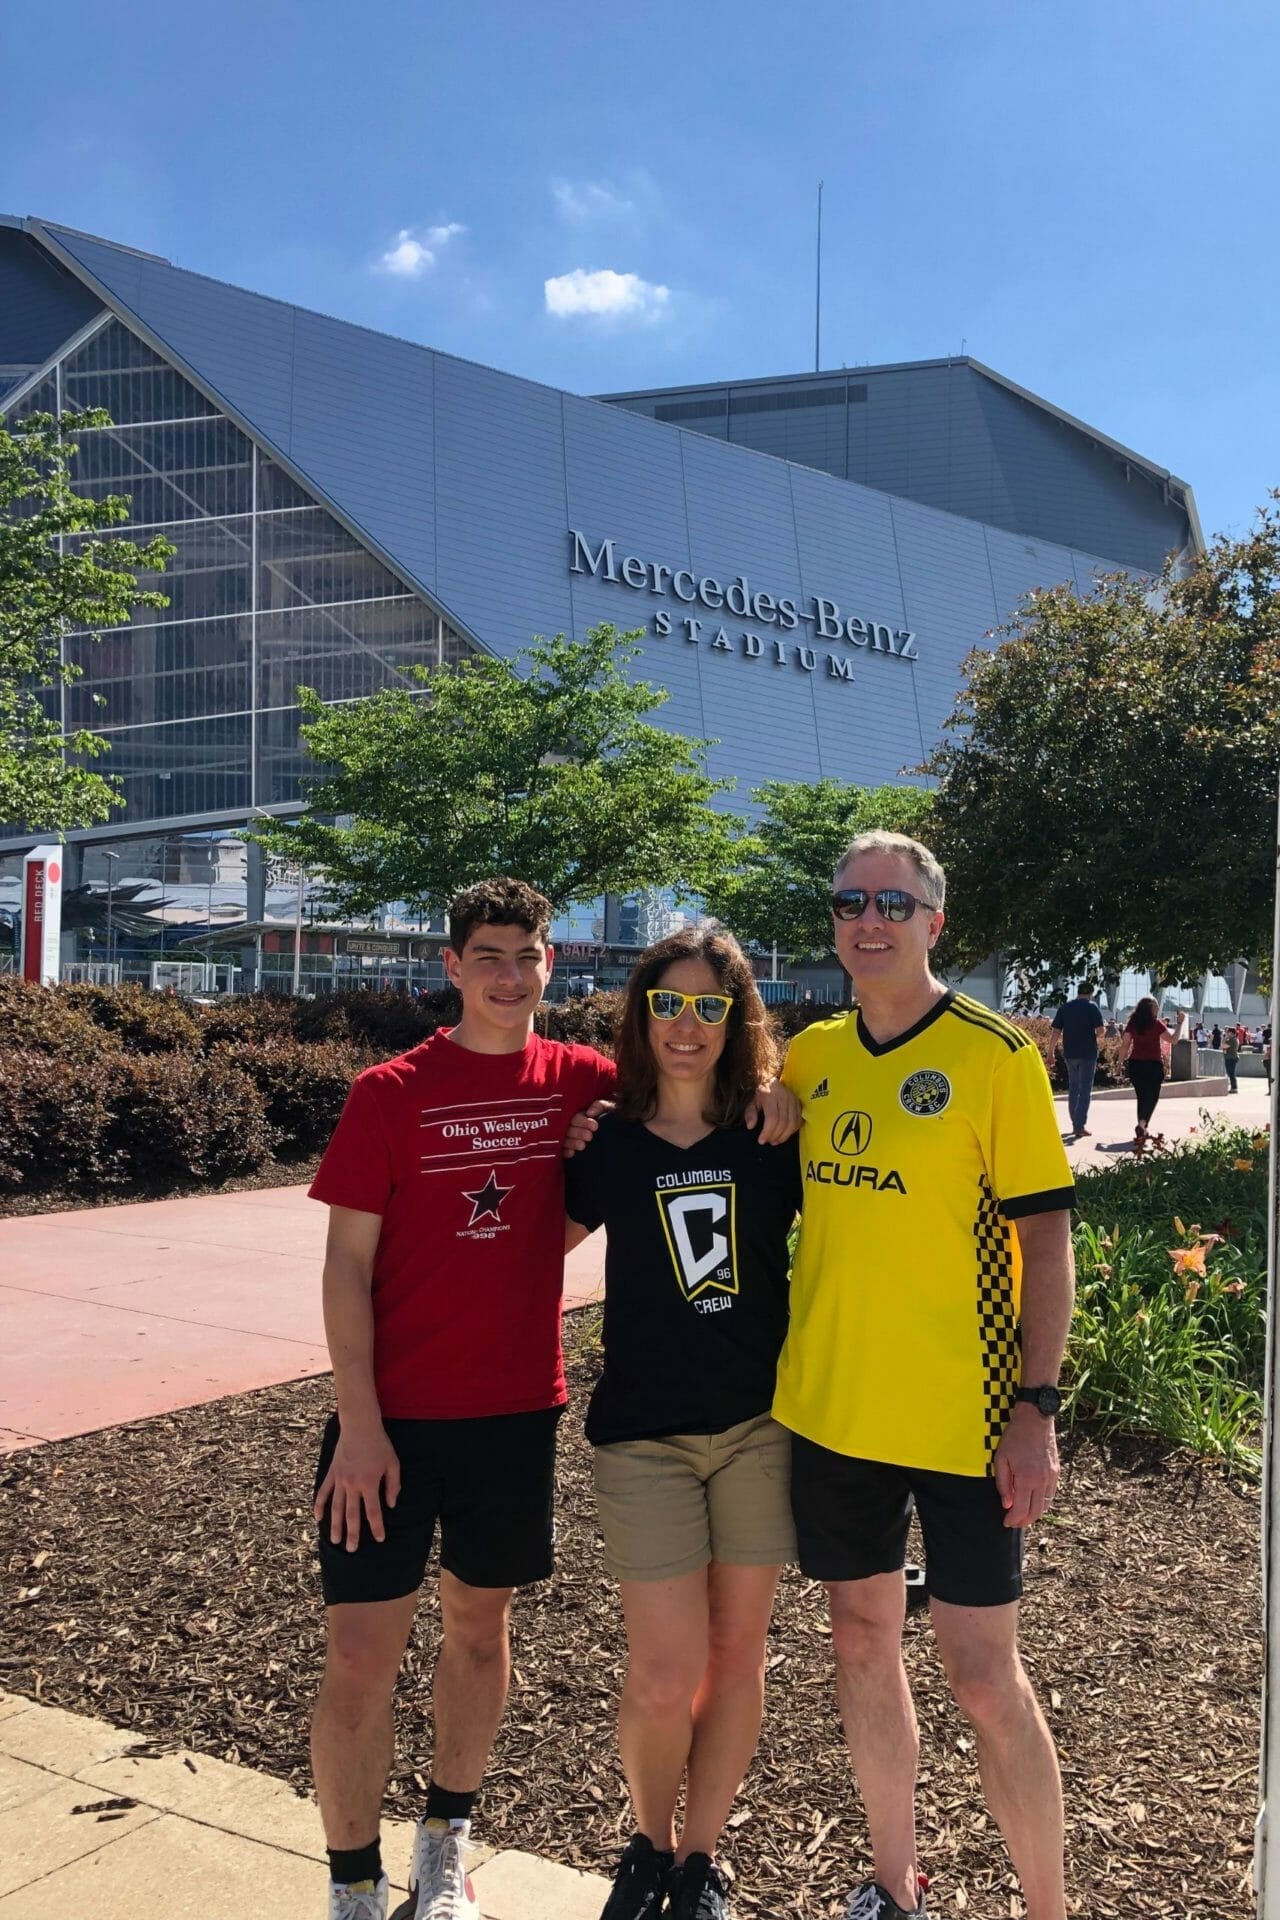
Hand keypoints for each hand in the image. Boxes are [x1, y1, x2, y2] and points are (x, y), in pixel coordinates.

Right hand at [314, 1420, 400, 1551]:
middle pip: (352, 1515)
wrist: (360, 1426)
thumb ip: (393, 1485)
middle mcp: (352, 1485)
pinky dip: (320, 1505)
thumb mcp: (393, 1464)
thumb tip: (391, 1505)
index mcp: (369, 1484)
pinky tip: (318, 1517)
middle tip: (351, 1550)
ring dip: (335, 1526)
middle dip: (352, 1534)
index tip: (379, 1539)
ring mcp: (340, 1480)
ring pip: (336, 1508)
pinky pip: (324, 1492)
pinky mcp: (332, 1473)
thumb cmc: (380, 1444)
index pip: (373, 1512)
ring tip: (334, 1541)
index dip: (376, 1527)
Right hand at [562, 1098, 614, 1156]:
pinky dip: (566, 1152)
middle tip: (589, 1136)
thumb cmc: (609, 1118)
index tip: (595, 1126)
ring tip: (582, 1146)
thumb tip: (590, 1113)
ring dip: (572, 1142)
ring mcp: (568, 1138)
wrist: (616, 1135)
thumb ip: (600, 1106)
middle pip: (569, 1129)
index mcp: (580, 1116)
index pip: (576, 1118)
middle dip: (578, 1132)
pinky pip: (562, 1150)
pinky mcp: (567, 1149)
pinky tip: (572, 1153)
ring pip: (565, 1139)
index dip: (583, 1122)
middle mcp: (572, 1126)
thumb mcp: (608, 1109)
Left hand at [745, 1079, 801, 1144]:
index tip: (761, 1140)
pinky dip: (793, 1130)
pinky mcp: (799, 1103)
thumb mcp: (751, 1101)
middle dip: (776, 1135)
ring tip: (776, 1141)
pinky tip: (785, 1134)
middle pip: (783, 1122)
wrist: (770, 1080)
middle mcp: (784, 1097)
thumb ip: (750, 1113)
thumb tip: (750, 1126)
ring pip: (793, 1122)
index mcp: (771, 1096)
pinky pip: (798, 1120)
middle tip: (769, 1141)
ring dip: (785, 1135)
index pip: (773, 1118)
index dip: (768, 1131)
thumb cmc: (759, 1093)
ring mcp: (794, 1100)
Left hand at [992, 1403, 1059, 1528]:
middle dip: (1024, 1521)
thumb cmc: (1014, 1437)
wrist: (1035, 1419)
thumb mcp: (1001, 1459)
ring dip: (1034, 1514)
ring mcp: (1051, 1477)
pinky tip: (1033, 1500)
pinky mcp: (1056, 1472)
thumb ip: (1003, 1484)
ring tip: (1023, 1514)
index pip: (1021, 1510)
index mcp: (1027, 1479)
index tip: (1006, 1522)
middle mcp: (1042, 1481)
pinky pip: (1050, 1495)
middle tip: (1013, 1522)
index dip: (1013, 1520)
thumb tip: (1007, 1504)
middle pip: (1036, 1512)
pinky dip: (1042, 1502)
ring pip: (1045, 1505)